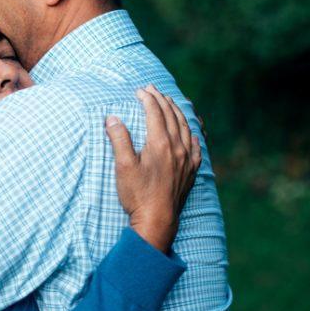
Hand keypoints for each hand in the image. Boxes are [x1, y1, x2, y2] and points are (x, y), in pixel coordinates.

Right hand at [104, 85, 201, 253]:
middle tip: (152, 90)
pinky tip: (192, 133)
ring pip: (185, 128)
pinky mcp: (191, 171)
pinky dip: (193, 134)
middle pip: (171, 116)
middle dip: (161, 100)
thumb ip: (119, 139)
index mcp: (160, 144)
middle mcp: (177, 148)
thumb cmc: (138, 195)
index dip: (147, 99)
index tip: (140, 91)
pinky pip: (197, 147)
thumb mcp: (123, 166)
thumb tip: (112, 118)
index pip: (155, 113)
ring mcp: (187, 160)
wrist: (157, 220)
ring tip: (170, 102)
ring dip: (177, 112)